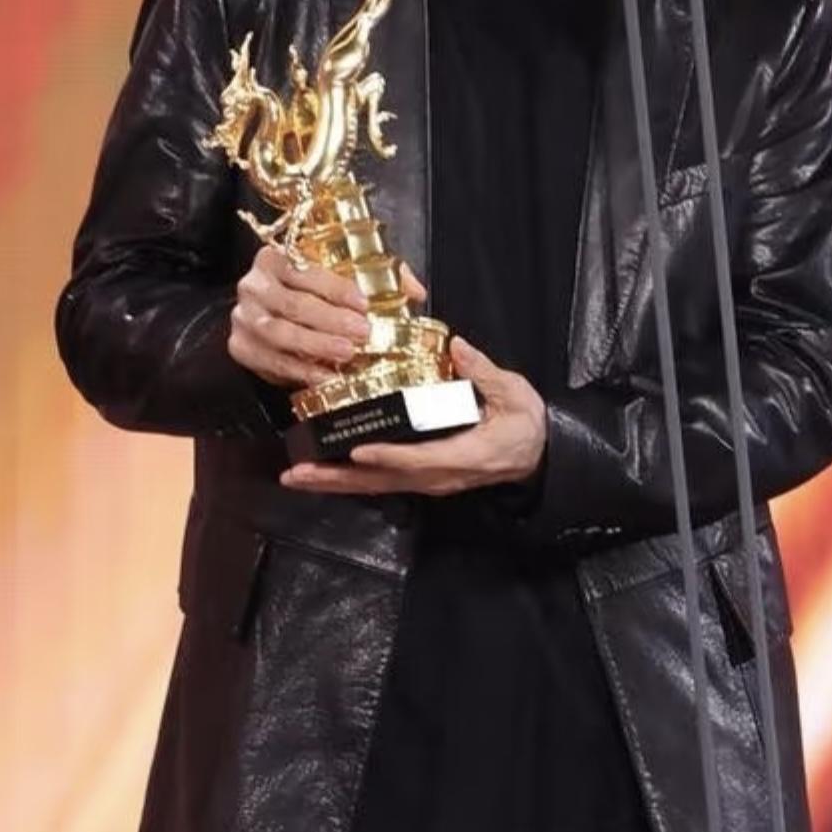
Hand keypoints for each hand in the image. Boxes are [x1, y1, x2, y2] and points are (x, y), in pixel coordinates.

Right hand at [229, 245, 424, 387]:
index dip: (336, 288)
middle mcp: (254, 285)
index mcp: (276, 257)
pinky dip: (299, 371)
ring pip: (280, 334)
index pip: (306, 271)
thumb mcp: (341, 275)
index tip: (364, 303)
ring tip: (347, 355)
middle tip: (362, 333)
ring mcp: (243, 318)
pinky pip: (270, 362)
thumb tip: (415, 291)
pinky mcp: (240, 347)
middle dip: (330, 320)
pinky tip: (325, 377)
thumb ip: (379, 277)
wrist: (268, 311)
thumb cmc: (311, 291)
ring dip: (315, 346)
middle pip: (293, 304)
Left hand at [280, 336, 546, 496]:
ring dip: (334, 481)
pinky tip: (321, 471)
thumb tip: (456, 346)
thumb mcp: (515, 394)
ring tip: (296, 475)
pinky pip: (380, 482)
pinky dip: (348, 478)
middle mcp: (439, 474)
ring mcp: (428, 480)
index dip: (388, 456)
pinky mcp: (420, 476)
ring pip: (375, 486)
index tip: (358, 449)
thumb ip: (484, 372)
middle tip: (298, 472)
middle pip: (383, 481)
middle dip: (339, 477)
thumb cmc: (524, 425)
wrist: (535, 456)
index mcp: (465, 454)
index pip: (421, 459)